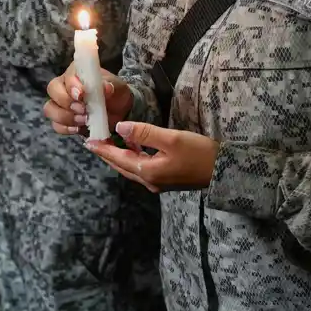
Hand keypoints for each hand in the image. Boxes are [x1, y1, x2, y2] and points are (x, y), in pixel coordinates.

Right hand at [44, 68, 135, 136]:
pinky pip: (56, 125)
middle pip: (52, 90)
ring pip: (50, 108)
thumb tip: (106, 88)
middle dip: (66, 102)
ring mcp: (61, 103)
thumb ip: (111, 85)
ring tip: (83, 120)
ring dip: (65, 117)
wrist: (119, 110)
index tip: (82, 95)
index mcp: (77, 72)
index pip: (67, 76)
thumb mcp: (117, 87)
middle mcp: (64, 85)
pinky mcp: (63, 120)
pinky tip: (78, 128)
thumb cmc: (115, 92)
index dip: (72, 86)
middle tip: (83, 110)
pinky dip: (65, 128)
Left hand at [87, 121, 217, 193]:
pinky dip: (132, 158)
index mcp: (147, 172)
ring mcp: (158, 182)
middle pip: (122, 166)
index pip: (118, 159)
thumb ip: (144, 133)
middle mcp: (149, 181)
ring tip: (109, 143)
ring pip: (131, 169)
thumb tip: (120, 128)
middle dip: (107, 154)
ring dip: (119, 157)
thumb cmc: (198, 153)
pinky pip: (141, 169)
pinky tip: (133, 148)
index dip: (103, 149)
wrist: (223, 171)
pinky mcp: (166, 179)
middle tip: (94, 142)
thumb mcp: (171, 139)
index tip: (87, 141)